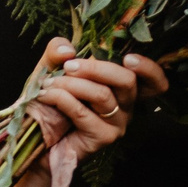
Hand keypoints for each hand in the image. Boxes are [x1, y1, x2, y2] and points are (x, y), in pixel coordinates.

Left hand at [26, 37, 170, 156]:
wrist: (35, 138)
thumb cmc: (51, 101)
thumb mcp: (52, 69)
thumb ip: (57, 52)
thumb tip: (69, 48)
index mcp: (122, 88)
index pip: (153, 81)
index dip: (148, 68)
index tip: (128, 58)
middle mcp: (126, 106)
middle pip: (127, 81)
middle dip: (96, 68)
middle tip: (69, 66)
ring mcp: (117, 124)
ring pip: (102, 95)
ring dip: (72, 84)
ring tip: (49, 83)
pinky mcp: (102, 138)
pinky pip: (83, 113)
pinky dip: (62, 99)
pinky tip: (46, 96)